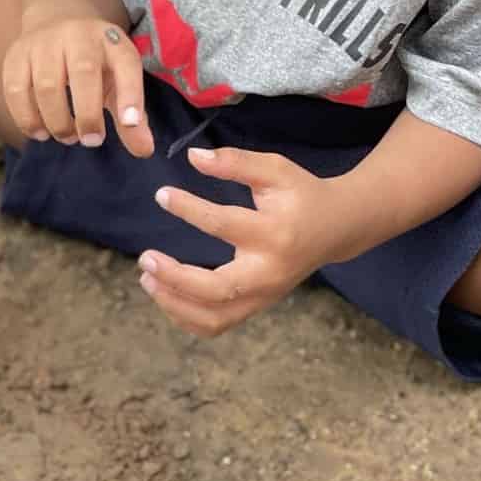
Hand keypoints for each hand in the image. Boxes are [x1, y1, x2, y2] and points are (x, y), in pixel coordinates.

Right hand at [2, 15, 153, 156]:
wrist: (56, 19)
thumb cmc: (95, 61)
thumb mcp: (118, 80)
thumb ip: (132, 117)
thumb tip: (144, 151)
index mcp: (111, 41)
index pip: (126, 64)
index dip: (130, 95)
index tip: (130, 124)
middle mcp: (78, 35)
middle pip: (83, 73)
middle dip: (87, 114)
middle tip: (91, 141)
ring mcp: (43, 42)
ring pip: (45, 86)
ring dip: (56, 121)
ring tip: (67, 136)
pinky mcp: (16, 55)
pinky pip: (16, 90)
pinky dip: (26, 118)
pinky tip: (39, 131)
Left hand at [138, 146, 344, 336]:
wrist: (335, 228)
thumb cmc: (300, 194)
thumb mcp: (274, 170)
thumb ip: (235, 162)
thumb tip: (192, 156)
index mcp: (274, 234)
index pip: (222, 224)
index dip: (188, 208)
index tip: (162, 194)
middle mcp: (269, 272)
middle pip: (216, 290)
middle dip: (175, 278)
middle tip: (145, 257)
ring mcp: (265, 295)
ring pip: (215, 318)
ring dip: (174, 304)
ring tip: (147, 279)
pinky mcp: (258, 305)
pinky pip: (218, 324)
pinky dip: (187, 317)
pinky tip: (165, 295)